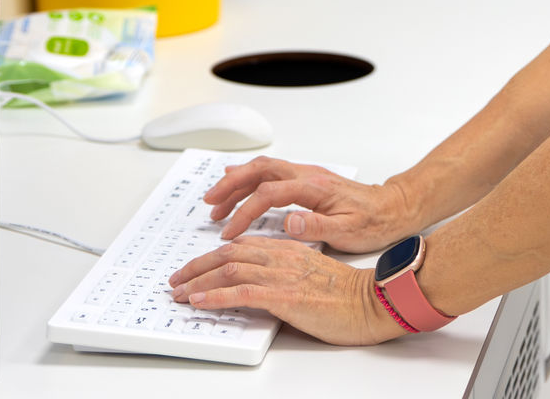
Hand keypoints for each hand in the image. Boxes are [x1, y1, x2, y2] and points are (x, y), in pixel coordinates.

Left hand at [167, 238, 406, 345]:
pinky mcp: (285, 296)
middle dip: (197, 267)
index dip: (212, 257)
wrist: (373, 302)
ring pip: (230, 269)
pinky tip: (199, 302)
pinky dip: (216, 296)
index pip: (241, 246)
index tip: (195, 269)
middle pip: (229, 253)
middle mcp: (282, 256)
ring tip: (179, 293)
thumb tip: (264, 282)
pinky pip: (242, 292)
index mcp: (288, 249)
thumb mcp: (313, 274)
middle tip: (176, 281)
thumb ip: (287, 271)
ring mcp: (282, 275)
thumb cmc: (348, 294)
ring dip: (198, 281)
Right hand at [204, 157, 419, 252]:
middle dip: (230, 185)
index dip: (245, 212)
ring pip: (263, 169)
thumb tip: (290, 222)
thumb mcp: (349, 231)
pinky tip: (240, 184)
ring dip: (237, 182)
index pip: (268, 194)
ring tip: (217, 201)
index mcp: (313, 188)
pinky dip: (251, 178)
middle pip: (259, 171)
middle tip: (210, 203)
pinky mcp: (307, 180)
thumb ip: (318, 226)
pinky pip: (271, 173)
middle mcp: (307, 175)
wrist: (393, 208)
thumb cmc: (374, 221)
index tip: (230, 231)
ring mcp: (306, 175)